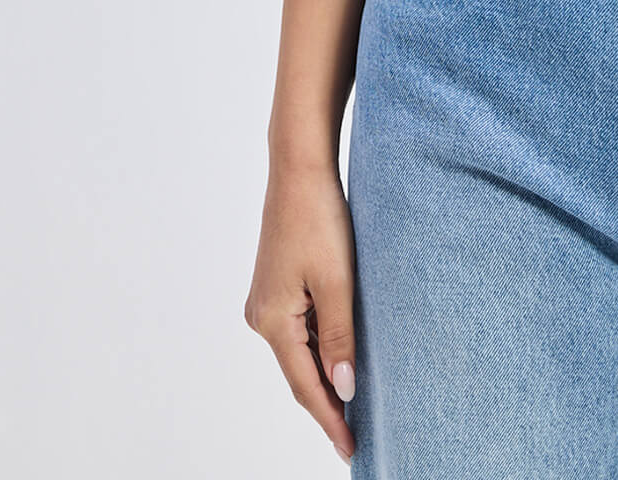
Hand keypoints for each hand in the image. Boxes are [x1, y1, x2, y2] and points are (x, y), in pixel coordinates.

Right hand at [244, 160, 357, 464]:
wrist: (300, 168)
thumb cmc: (319, 217)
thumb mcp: (337, 281)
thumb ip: (340, 338)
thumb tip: (344, 389)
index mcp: (273, 320)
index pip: (305, 385)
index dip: (330, 419)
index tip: (350, 449)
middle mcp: (261, 316)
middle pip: (299, 372)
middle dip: (327, 403)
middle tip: (356, 435)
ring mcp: (266, 300)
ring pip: (300, 350)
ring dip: (324, 374)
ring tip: (354, 402)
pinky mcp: (276, 284)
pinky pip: (300, 328)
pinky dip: (319, 346)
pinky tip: (340, 355)